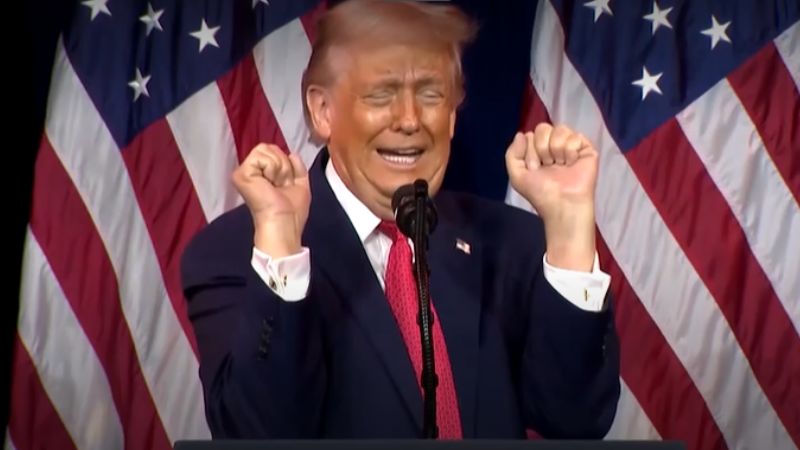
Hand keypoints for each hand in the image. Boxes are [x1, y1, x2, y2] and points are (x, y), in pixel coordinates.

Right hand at [232, 144, 309, 257]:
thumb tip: (292, 153)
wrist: (284, 222)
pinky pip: (261, 156)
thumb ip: (297, 167)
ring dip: (279, 168)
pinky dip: (271, 168)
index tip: (287, 185)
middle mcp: (251, 171)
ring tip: (275, 185)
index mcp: (263, 174)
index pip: (275, 151)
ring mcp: (244, 172)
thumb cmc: (292, 212)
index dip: (287, 165)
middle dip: (283, 165)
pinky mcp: (240, 174)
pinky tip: (269, 184)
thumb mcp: (300, 183)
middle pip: (270, 147)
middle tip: (281, 185)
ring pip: (265, 149)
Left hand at [505, 123, 598, 270]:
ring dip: (556, 149)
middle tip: (548, 165)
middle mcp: (554, 145)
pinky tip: (572, 164)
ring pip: (560, 129)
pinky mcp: (586, 149)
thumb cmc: (541, 193)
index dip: (530, 151)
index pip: (530, 134)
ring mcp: (570, 146)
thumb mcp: (517, 176)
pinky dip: (570, 151)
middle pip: (544, 127)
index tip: (534, 168)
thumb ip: (512, 154)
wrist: (562, 204)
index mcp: (538, 151)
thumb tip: (522, 133)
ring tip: (561, 165)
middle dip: (542, 148)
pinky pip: (576, 136)